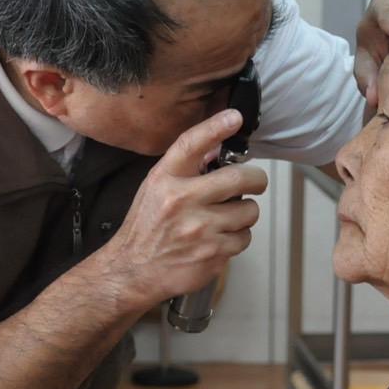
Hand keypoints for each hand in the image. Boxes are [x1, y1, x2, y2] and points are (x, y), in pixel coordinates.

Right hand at [102, 109, 268, 307]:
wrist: (133, 271)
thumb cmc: (146, 227)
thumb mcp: (155, 188)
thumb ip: (185, 168)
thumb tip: (219, 149)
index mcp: (165, 180)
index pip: (192, 144)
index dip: (216, 126)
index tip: (236, 118)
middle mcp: (181, 201)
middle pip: (239, 178)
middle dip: (255, 179)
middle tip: (254, 182)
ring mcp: (199, 230)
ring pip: (249, 211)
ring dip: (244, 214)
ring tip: (227, 218)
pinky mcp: (212, 254)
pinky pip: (244, 239)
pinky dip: (237, 238)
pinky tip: (219, 239)